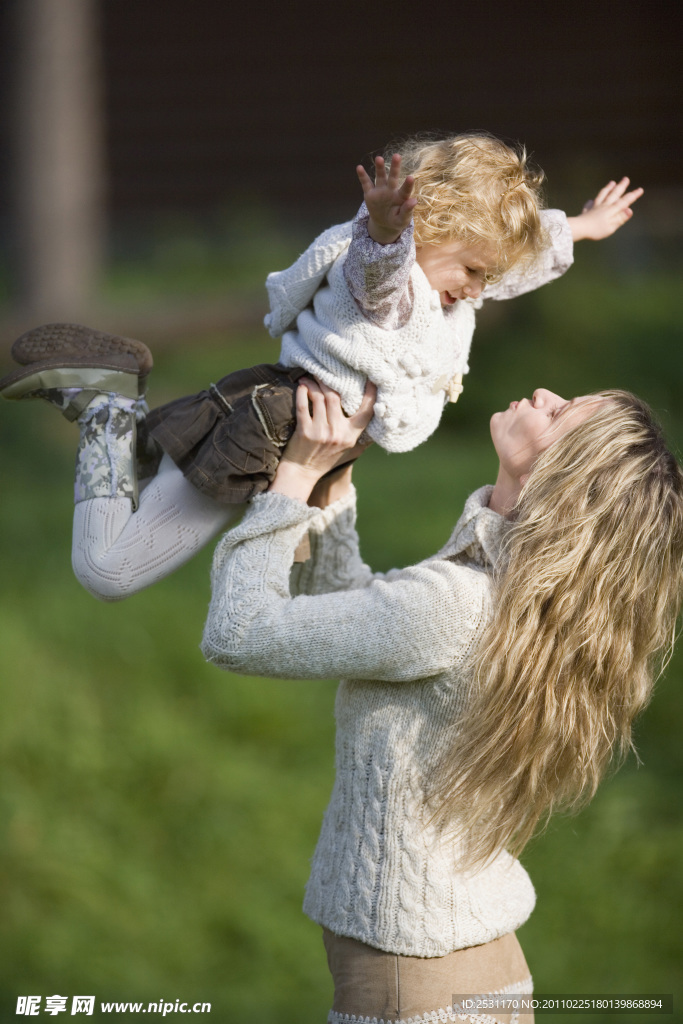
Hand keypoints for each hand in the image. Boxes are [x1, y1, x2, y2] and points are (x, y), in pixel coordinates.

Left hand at [268, 378, 375, 502]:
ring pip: (319, 398)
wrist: (301, 473)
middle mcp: (338, 434)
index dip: (370, 393)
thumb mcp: (344, 446)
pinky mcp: (305, 432)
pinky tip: (301, 387)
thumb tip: (365, 406)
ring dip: (313, 384)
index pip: (366, 411)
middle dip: (327, 381)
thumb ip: (352, 428)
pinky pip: (303, 406)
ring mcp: (321, 432)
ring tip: (308, 378)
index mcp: (351, 436)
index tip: (370, 378)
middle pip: (335, 397)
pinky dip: (302, 393)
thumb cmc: (322, 457)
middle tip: (322, 372)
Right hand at [356, 154, 415, 244]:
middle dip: (395, 167)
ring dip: (380, 168)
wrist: (384, 223)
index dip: (408, 184)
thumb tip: (414, 201)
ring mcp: (380, 191)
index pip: (405, 190)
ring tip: (379, 158)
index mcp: (401, 197)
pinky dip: (362, 176)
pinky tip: (359, 167)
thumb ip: (407, 211)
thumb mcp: (402, 220)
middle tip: (397, 156)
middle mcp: (391, 190)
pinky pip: (366, 183)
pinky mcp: (370, 194)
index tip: (410, 177)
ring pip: (380, 177)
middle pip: (393, 177)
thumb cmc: (397, 220)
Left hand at [568, 177, 643, 240]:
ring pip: (602, 195)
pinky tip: (590, 201)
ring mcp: (594, 207)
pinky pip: (590, 204)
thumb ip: (620, 218)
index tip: (640, 189)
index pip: (624, 201)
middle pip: (614, 194)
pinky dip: (591, 202)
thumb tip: (630, 210)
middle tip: (626, 178)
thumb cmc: (596, 230)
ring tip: (612, 182)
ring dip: (608, 188)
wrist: (579, 228)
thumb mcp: (611, 227)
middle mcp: (604, 206)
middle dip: (621, 186)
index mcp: (611, 210)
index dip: (633, 195)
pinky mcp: (586, 211)